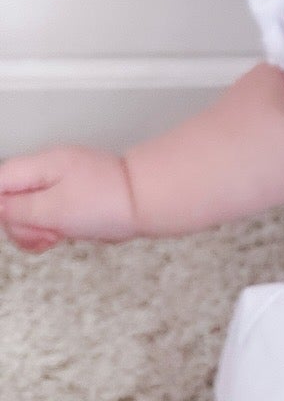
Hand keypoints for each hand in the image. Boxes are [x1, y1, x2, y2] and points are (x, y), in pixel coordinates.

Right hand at [0, 147, 140, 251]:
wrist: (150, 202)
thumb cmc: (110, 202)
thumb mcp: (54, 210)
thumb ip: (18, 209)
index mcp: (41, 165)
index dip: (0, 207)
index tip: (14, 225)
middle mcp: (49, 169)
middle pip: (11, 199)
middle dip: (22, 223)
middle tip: (47, 233)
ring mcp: (62, 183)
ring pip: (30, 210)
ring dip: (38, 229)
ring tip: (60, 234)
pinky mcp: (74, 197)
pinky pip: (50, 214)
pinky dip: (53, 227)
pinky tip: (65, 235)